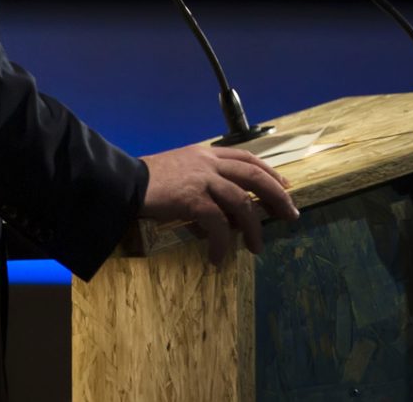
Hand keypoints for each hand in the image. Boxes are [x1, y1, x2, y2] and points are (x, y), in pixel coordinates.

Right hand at [139, 144, 299, 265]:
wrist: (122, 182)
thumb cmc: (146, 180)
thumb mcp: (178, 170)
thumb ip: (201, 181)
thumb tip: (222, 210)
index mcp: (204, 154)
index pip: (246, 157)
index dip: (269, 172)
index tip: (285, 186)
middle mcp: (207, 163)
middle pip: (254, 176)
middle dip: (277, 196)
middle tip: (290, 215)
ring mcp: (201, 179)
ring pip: (241, 202)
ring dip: (253, 228)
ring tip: (256, 248)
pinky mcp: (192, 198)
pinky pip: (217, 225)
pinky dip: (222, 243)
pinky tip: (218, 257)